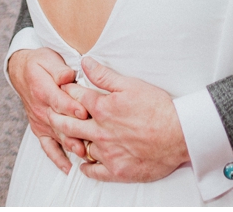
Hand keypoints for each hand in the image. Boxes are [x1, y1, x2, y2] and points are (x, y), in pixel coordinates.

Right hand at [8, 48, 87, 173]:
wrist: (20, 71)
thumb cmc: (40, 63)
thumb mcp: (48, 59)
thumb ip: (59, 69)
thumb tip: (68, 75)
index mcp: (44, 90)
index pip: (59, 101)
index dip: (72, 107)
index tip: (84, 113)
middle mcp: (41, 108)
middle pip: (60, 121)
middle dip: (75, 130)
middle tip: (90, 138)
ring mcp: (41, 121)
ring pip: (57, 136)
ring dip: (70, 145)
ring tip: (84, 153)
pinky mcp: (40, 129)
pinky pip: (47, 147)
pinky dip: (57, 158)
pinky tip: (68, 167)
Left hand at [48, 56, 188, 182]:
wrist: (180, 134)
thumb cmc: (158, 108)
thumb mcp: (131, 84)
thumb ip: (104, 75)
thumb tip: (84, 62)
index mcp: (102, 108)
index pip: (74, 98)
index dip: (66, 92)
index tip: (60, 90)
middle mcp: (99, 132)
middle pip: (68, 124)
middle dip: (56, 117)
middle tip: (51, 113)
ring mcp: (107, 153)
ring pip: (78, 147)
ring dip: (71, 141)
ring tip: (67, 136)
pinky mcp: (116, 170)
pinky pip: (93, 171)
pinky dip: (86, 167)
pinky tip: (84, 162)